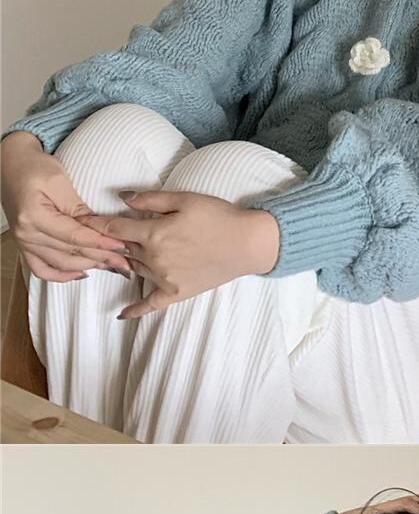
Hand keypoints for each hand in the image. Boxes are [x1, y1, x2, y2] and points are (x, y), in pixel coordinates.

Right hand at [0, 133, 131, 279]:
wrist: (12, 165)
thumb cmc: (34, 167)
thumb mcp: (59, 181)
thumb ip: (78, 208)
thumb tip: (99, 230)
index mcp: (34, 216)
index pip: (74, 237)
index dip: (100, 244)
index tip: (121, 247)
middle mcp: (26, 234)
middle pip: (70, 253)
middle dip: (100, 258)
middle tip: (124, 261)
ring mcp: (24, 243)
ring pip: (60, 264)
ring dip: (87, 266)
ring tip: (110, 265)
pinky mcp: (25, 245)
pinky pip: (42, 270)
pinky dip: (62, 275)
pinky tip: (81, 273)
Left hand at [79, 192, 281, 318]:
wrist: (246, 243)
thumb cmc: (217, 216)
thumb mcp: (183, 199)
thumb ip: (150, 200)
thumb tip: (122, 198)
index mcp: (153, 234)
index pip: (113, 229)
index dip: (93, 223)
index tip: (77, 221)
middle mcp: (154, 259)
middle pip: (121, 250)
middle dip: (109, 242)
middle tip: (95, 237)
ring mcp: (164, 279)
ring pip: (134, 269)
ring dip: (124, 262)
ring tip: (112, 257)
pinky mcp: (176, 292)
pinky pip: (151, 304)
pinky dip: (135, 310)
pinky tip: (121, 314)